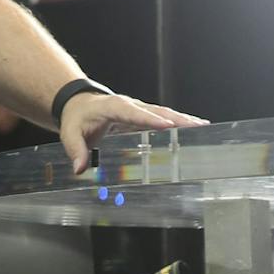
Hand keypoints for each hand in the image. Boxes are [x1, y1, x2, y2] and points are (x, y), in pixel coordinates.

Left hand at [58, 93, 208, 173]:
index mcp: (113, 107)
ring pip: (162, 113)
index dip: (149, 119)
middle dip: (176, 118)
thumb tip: (80, 169)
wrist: (78, 104)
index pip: (132, 113)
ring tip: (202, 126)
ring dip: (182, 120)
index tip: (167, 125)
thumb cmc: (77, 117)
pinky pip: (161, 119)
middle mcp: (129, 106)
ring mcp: (137, 110)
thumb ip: (76, 150)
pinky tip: (192, 129)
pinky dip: (177, 123)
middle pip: (155, 111)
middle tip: (197, 125)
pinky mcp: (141, 116)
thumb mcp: (70, 133)